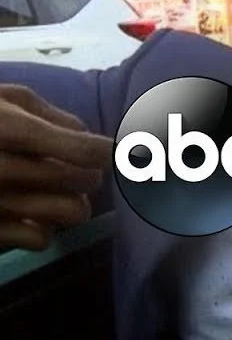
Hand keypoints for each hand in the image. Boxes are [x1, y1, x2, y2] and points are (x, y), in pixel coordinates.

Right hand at [0, 84, 114, 250]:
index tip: (112, 151)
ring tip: (61, 194)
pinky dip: (42, 228)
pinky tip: (30, 215)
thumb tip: (86, 133)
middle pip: (86, 180)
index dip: (109, 151)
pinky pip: (41, 239)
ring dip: (75, 203)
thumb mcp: (2, 100)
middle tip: (80, 170)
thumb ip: (46, 112)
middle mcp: (3, 169)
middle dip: (90, 175)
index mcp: (10, 131)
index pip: (86, 149)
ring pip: (73, 212)